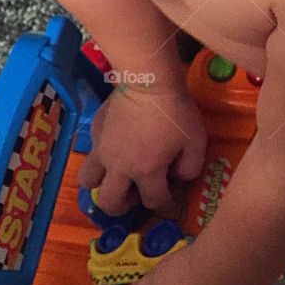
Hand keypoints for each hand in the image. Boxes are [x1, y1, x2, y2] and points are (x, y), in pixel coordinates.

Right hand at [79, 84, 206, 214]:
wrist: (147, 78)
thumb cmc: (176, 110)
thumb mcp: (196, 141)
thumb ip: (191, 167)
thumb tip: (178, 177)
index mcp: (146, 171)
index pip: (152, 200)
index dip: (164, 200)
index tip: (169, 190)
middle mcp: (119, 167)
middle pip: (110, 203)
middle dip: (123, 206)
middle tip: (134, 193)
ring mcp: (102, 149)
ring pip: (88, 181)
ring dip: (102, 184)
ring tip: (116, 175)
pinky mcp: (94, 130)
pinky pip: (92, 152)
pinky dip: (102, 155)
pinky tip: (117, 142)